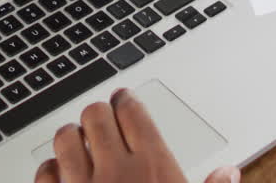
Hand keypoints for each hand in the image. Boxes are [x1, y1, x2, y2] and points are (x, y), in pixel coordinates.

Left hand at [35, 88, 239, 182]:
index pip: (132, 110)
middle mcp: (114, 170)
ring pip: (66, 136)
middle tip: (104, 120)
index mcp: (153, 167)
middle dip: (100, 115)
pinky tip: (62, 174)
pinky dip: (52, 168)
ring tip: (81, 141)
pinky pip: (45, 171)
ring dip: (72, 136)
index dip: (126, 101)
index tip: (124, 102)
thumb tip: (229, 174)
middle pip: (96, 115)